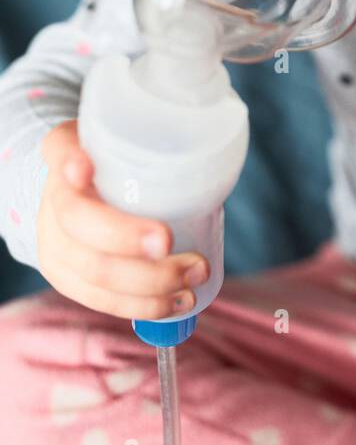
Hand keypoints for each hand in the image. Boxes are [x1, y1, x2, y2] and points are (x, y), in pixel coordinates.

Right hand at [37, 120, 208, 320]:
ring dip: (149, 281)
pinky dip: (141, 305)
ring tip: (194, 276)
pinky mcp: (64, 275)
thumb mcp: (129, 139)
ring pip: (93, 269)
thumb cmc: (120, 163)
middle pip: (78, 220)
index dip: (68, 161)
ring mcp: (52, 240)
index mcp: (64, 151)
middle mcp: (52, 196)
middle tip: (172, 242)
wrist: (81, 192)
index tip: (85, 167)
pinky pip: (98, 298)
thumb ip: (156, 140)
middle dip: (127, 237)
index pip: (59, 151)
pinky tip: (175, 302)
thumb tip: (215, 154)